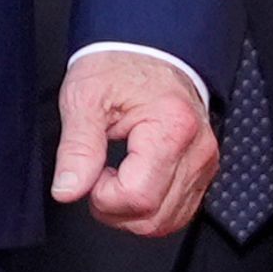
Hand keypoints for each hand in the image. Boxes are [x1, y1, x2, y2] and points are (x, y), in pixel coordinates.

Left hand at [50, 49, 216, 237]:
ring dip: (132, 213)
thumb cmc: (118, 66)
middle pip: (154, 217)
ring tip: (114, 176)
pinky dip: (150, 208)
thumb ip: (76, 148)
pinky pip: (178, 212)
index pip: (138, 196)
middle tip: (96, 176)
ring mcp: (205, 162)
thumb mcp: (84, 98)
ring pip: (168, 222)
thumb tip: (67, 190)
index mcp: (171, 127)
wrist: (146, 49)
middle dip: (114, 209)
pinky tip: (133, 180)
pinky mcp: (204, 171)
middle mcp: (197, 149)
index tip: (90, 172)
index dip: (103, 196)